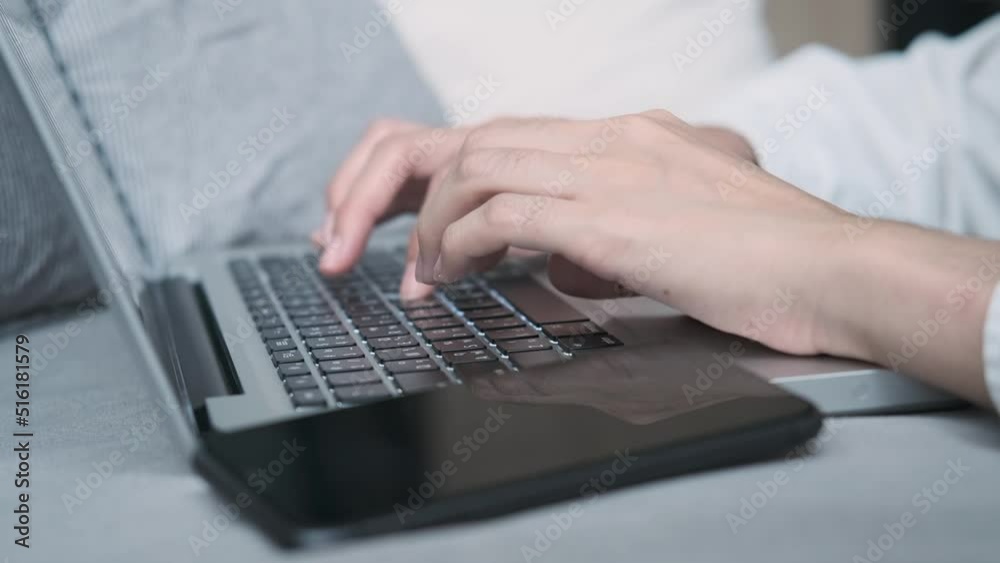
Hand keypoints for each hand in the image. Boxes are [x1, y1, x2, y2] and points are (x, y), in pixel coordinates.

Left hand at [316, 117, 757, 299]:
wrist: (834, 272)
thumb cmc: (762, 263)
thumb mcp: (668, 234)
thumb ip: (604, 233)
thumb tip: (552, 259)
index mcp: (620, 136)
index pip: (498, 133)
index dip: (432, 173)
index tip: (397, 221)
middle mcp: (607, 136)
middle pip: (466, 137)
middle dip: (393, 189)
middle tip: (358, 242)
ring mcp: (610, 167)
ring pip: (473, 166)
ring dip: (427, 225)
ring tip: (418, 279)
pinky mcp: (613, 213)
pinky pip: (503, 212)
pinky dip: (460, 244)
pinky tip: (452, 278)